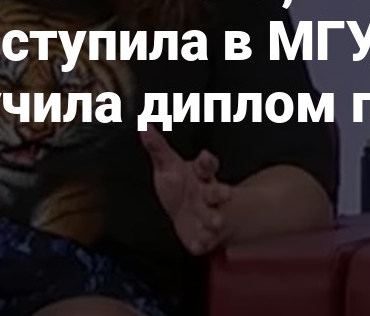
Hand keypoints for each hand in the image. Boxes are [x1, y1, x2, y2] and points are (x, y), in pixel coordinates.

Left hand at [140, 125, 232, 254]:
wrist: (187, 214)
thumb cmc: (178, 186)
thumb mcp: (167, 165)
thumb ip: (157, 148)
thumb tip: (143, 126)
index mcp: (200, 175)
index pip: (206, 165)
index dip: (206, 161)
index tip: (204, 157)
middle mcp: (208, 194)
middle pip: (217, 191)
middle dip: (221, 192)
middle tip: (226, 194)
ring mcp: (208, 215)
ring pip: (215, 216)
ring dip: (215, 218)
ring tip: (216, 222)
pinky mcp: (204, 235)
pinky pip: (205, 240)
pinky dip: (203, 242)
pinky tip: (200, 244)